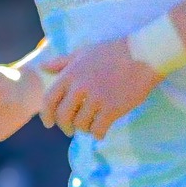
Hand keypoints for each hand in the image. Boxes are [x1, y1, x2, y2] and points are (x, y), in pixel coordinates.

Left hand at [37, 37, 160, 140]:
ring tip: (90, 125)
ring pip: (81, 125)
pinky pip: (98, 130)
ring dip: (84, 129)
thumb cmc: (113, 52)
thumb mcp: (84, 52)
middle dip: (65, 127)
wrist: (143, 54)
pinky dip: (98, 134)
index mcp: (71, 74)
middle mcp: (80, 87)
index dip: (46, 115)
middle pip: (63, 117)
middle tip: (70, 130)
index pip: (49, 100)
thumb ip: (62, 62)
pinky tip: (101, 131)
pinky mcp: (112, 109)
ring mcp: (96, 98)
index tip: (49, 124)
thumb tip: (42, 67)